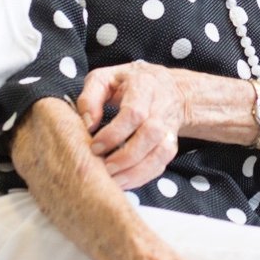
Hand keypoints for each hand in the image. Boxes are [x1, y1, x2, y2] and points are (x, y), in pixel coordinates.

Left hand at [79, 61, 188, 189]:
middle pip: (151, 134)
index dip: (114, 133)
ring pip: (161, 151)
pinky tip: (125, 180)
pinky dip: (145, 175)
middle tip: (104, 168)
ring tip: (114, 180)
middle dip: (126, 156)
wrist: (169, 87)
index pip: (134, 112)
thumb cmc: (128, 83)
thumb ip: (90, 97)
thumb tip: (88, 124)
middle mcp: (161, 105)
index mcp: (144, 86)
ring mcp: (169, 125)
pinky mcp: (171, 141)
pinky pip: (163, 161)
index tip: (95, 147)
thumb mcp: (105, 78)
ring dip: (137, 170)